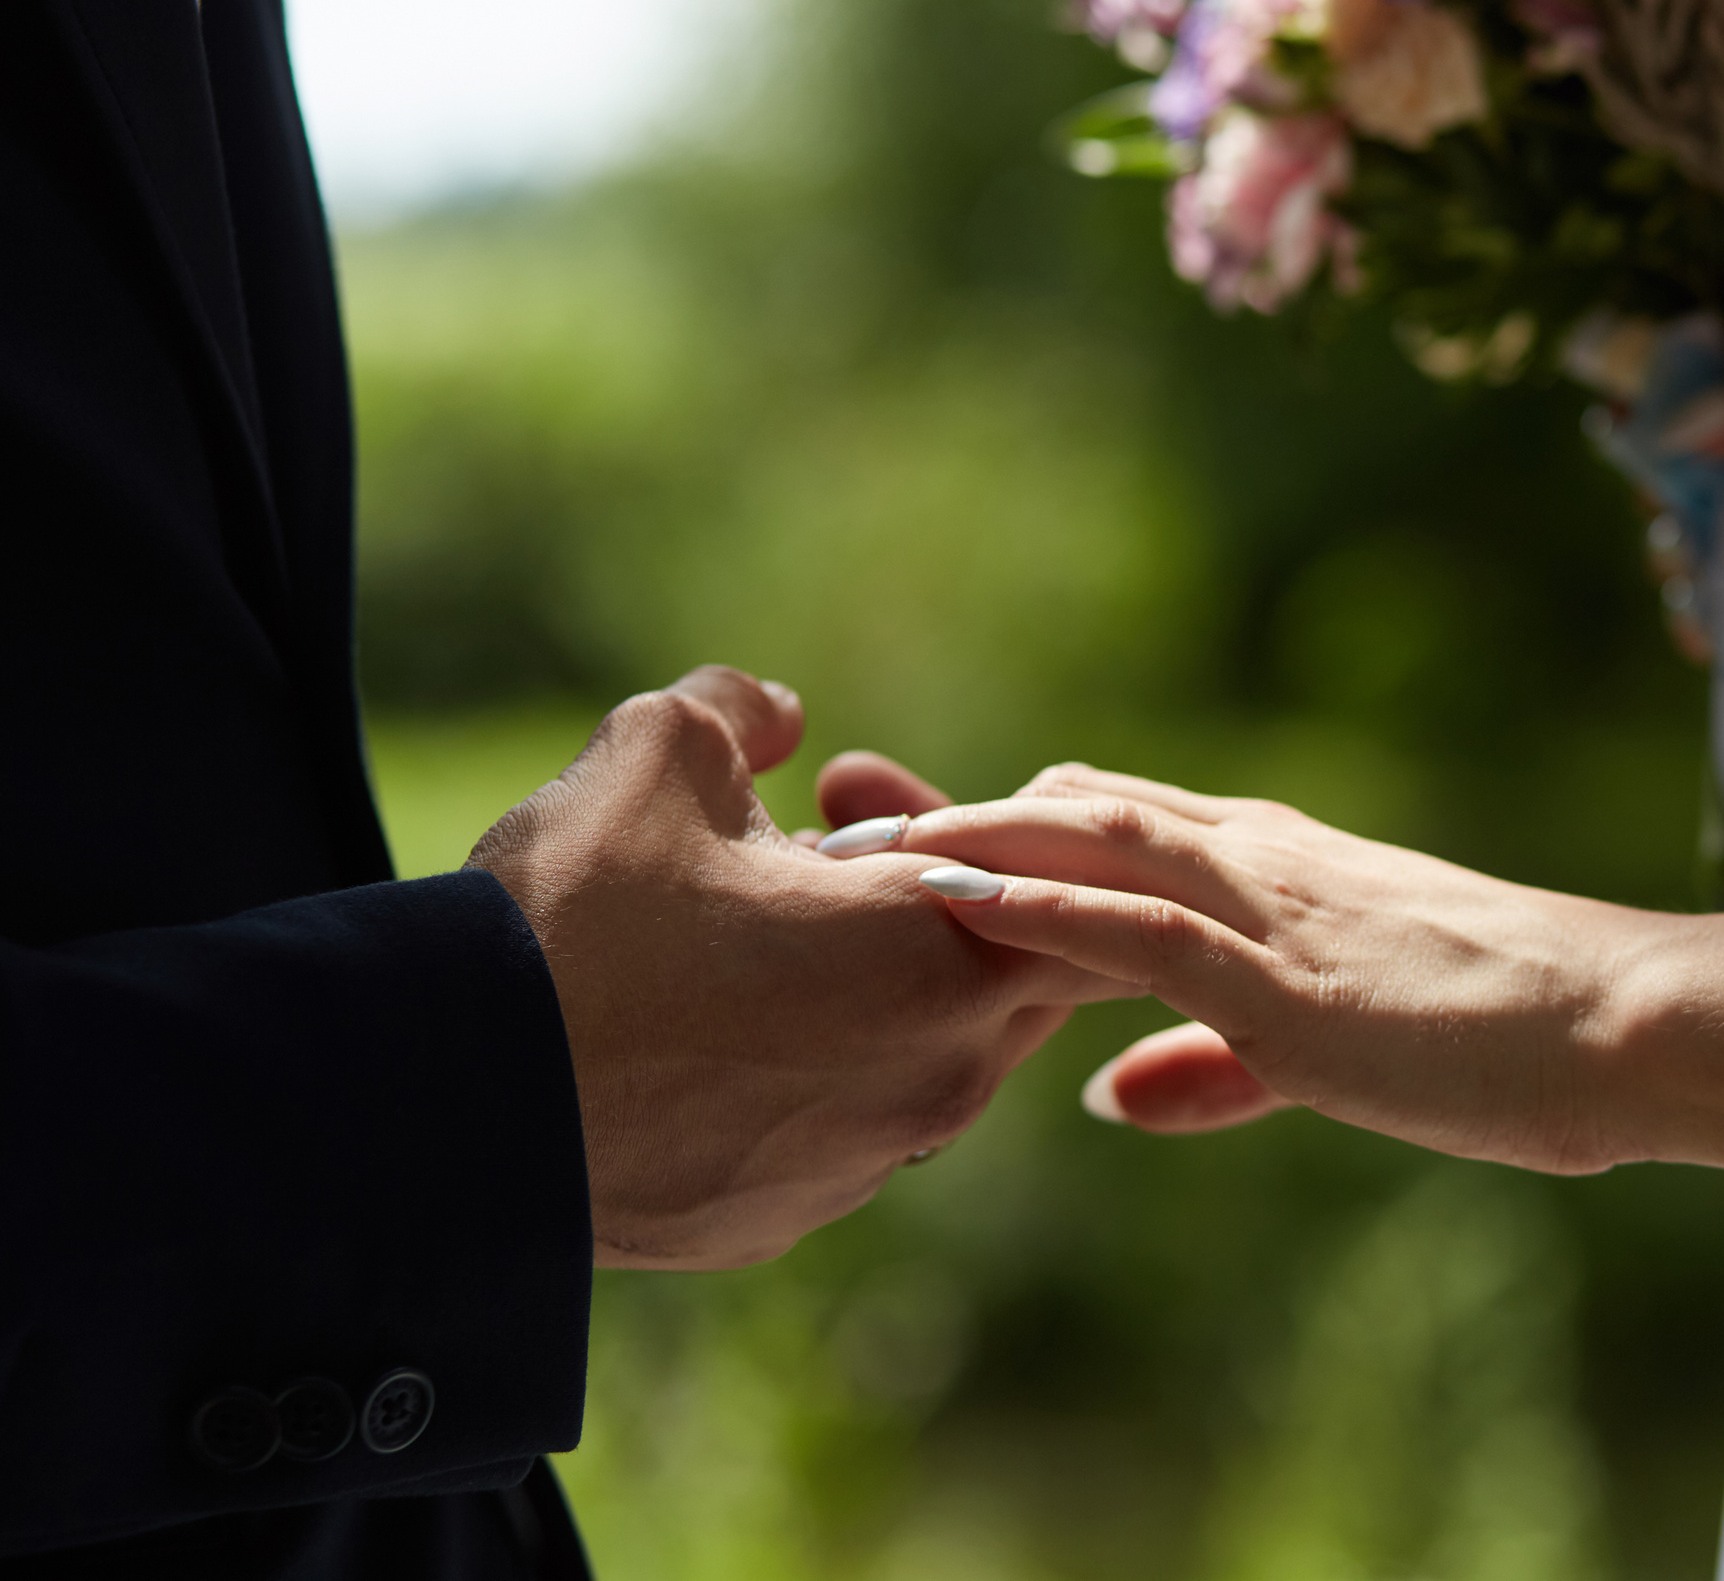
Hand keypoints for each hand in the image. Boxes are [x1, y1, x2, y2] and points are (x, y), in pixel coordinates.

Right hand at [467, 667, 1129, 1269]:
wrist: (443, 1114)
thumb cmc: (569, 924)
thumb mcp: (653, 756)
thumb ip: (737, 711)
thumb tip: (776, 712)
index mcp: (940, 956)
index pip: (1075, 896)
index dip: (1026, 837)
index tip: (972, 806)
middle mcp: (936, 1075)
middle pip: (1013, 978)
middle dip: (955, 913)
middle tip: (850, 858)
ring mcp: (866, 1162)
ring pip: (928, 1055)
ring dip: (882, 993)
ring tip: (760, 937)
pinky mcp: (785, 1218)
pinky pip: (842, 1125)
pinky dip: (814, 1071)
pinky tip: (711, 1031)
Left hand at [896, 764, 1676, 1173]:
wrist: (1618, 1023)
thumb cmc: (1506, 1036)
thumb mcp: (1335, 1053)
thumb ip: (1220, 1066)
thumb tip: (1117, 1095)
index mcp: (1274, 869)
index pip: (1110, 823)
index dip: (1000, 826)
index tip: (895, 831)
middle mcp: (1256, 858)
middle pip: (1072, 806)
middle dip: (950, 809)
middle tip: (829, 811)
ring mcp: (1266, 904)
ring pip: (1086, 837)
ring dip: (964, 836)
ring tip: (848, 848)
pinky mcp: (1280, 970)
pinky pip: (1133, 924)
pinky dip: (1033, 907)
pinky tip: (949, 902)